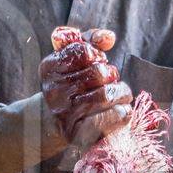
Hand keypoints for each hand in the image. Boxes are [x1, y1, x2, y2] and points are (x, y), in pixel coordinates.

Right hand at [39, 27, 132, 145]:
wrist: (55, 121)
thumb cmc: (72, 84)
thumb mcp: (73, 58)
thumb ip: (90, 40)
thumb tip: (108, 38)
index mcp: (49, 68)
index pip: (84, 51)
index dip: (98, 56)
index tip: (98, 63)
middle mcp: (53, 91)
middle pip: (98, 73)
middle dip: (112, 75)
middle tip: (112, 82)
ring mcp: (64, 114)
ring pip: (106, 95)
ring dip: (122, 93)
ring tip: (121, 95)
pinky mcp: (78, 134)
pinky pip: (109, 119)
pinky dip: (122, 113)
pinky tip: (121, 111)